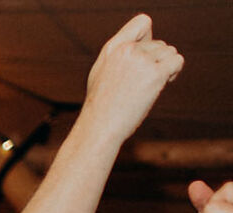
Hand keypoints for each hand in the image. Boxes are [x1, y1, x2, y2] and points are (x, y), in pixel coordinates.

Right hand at [80, 15, 182, 144]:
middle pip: (159, 43)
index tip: (144, 54)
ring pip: (170, 52)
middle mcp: (127, 50)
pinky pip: (177, 61)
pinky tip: (163, 83)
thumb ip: (120, 56)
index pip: (142, 22)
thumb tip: (148, 46)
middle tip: (143, 81)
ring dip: (166, 67)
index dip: (149, 36)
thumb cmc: (101, 106)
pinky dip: (175, 71)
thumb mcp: (101, 73)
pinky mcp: (155, 73)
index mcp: (112, 48)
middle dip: (157, 60)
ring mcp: (141, 60)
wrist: (99, 127)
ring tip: (150, 85)